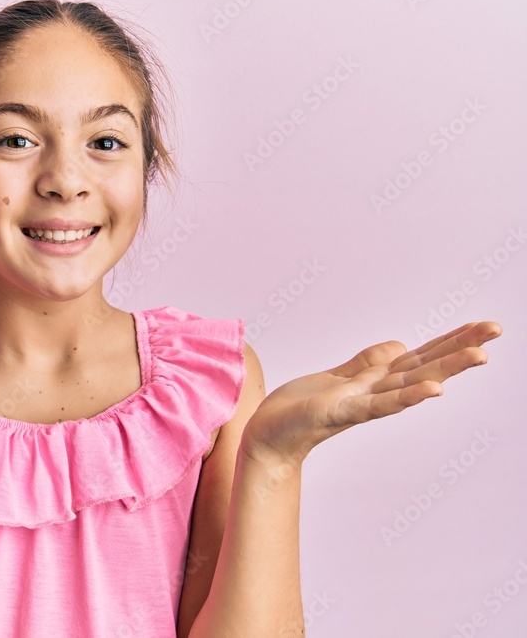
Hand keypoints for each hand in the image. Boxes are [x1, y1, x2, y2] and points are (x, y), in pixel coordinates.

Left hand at [241, 321, 501, 463]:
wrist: (268, 437)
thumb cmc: (299, 410)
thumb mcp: (336, 378)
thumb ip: (366, 364)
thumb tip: (401, 345)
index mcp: (375, 381)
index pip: (420, 356)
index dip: (450, 341)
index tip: (484, 326)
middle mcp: (376, 393)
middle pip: (426, 366)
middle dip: (461, 348)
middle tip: (497, 330)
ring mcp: (361, 404)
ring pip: (411, 384)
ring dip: (445, 370)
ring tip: (480, 356)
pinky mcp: (340, 412)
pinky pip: (379, 405)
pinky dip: (406, 397)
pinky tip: (432, 389)